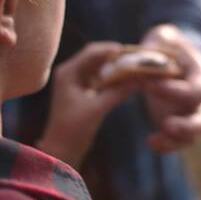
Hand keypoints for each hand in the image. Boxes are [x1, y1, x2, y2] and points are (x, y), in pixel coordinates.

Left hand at [38, 42, 138, 167]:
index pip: (92, 52)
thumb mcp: (97, 109)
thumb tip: (139, 81)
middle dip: (117, 58)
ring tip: (135, 69)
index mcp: (68, 72)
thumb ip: (117, 92)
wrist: (62, 150)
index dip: (112, 49)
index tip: (132, 51)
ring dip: (117, 68)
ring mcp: (77, 82)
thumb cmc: (73, 130)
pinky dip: (114, 79)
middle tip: (137, 59)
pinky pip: (101, 79)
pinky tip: (127, 81)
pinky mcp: (83, 91)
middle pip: (97, 57)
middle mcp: (71, 73)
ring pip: (101, 68)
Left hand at [141, 24, 200, 152]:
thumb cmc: (166, 46)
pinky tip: (150, 142)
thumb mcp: (162, 37)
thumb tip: (147, 57)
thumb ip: (157, 43)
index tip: (150, 86)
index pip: (199, 87)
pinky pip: (179, 142)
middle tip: (167, 124)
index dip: (178, 91)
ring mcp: (192, 115)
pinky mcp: (179, 127)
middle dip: (188, 125)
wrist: (166, 60)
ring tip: (153, 140)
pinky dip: (166, 146)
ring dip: (176, 141)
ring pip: (195, 136)